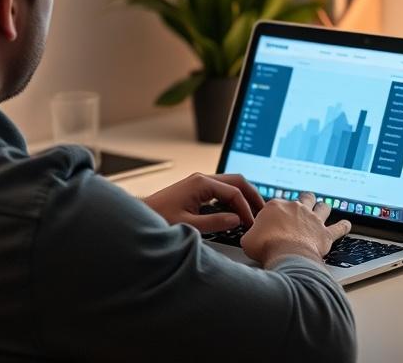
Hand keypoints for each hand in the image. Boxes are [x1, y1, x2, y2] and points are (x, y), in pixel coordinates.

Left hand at [143, 173, 264, 232]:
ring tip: (253, 212)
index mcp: (201, 183)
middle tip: (263, 212)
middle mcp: (201, 179)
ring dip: (243, 196)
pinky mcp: (196, 190)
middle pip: (236, 181)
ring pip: (230, 184)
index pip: (234, 192)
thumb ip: (214, 222)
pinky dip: (232, 199)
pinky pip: (221, 190)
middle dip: (252, 195)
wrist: (139, 218)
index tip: (251, 225)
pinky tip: (236, 212)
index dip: (246, 209)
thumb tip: (237, 220)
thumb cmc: (158, 219)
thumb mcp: (188, 225)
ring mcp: (199, 183)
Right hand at [240, 191, 350, 266]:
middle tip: (304, 204)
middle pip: (304, 198)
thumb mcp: (248, 239)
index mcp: (276, 206)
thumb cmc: (266, 247)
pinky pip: (339, 227)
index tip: (275, 220)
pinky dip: (343, 226)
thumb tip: (251, 238)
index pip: (278, 205)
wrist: (286, 255)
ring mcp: (312, 219)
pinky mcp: (324, 233)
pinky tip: (346, 224)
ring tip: (325, 208)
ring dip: (323, 208)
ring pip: (322, 206)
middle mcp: (296, 208)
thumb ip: (251, 234)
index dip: (277, 213)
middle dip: (305, 200)